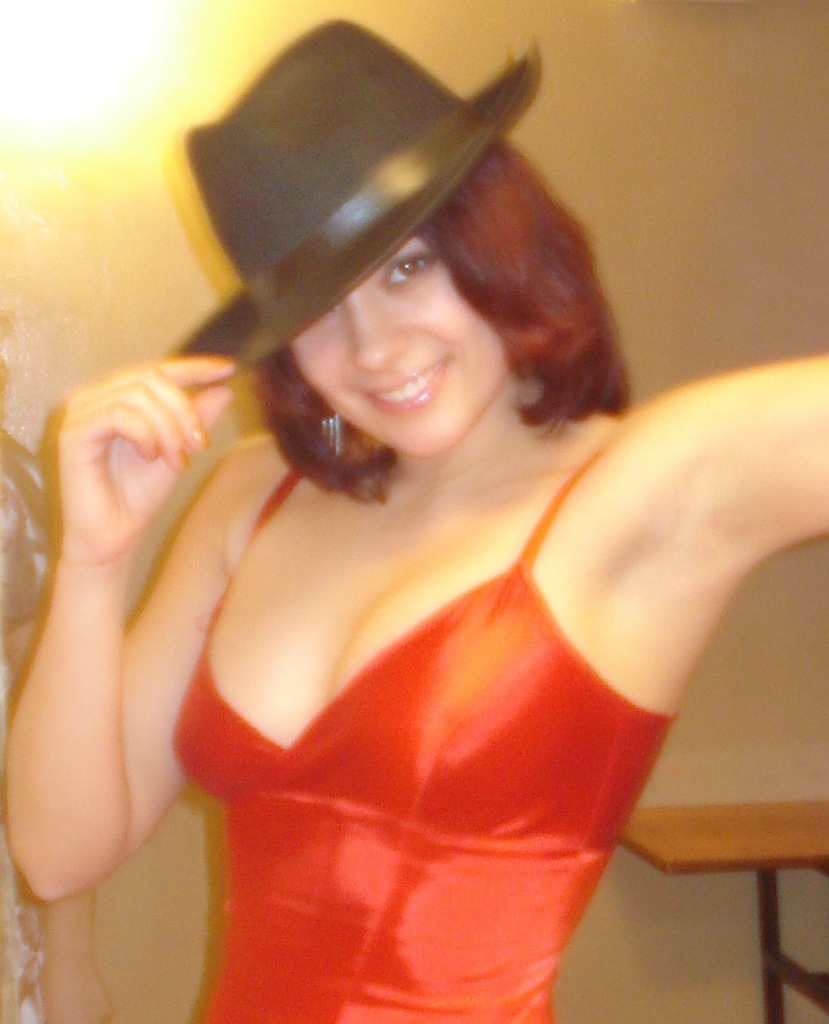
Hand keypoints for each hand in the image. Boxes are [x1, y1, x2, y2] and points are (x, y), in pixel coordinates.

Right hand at [57, 356, 234, 567]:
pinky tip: (152, 456)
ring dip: (167, 427)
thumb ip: (195, 419)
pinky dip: (145, 433)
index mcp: (115, 397)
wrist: (114, 536)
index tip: (227, 368)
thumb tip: (223, 388)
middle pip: (149, 377)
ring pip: (137, 394)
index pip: (157, 369)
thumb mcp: (178, 450)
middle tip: (198, 444)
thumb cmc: (138, 497)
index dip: (193, 366)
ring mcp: (80, 413)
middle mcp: (93, 398)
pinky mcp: (72, 433)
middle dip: (183, 410)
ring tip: (177, 459)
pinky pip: (118, 414)